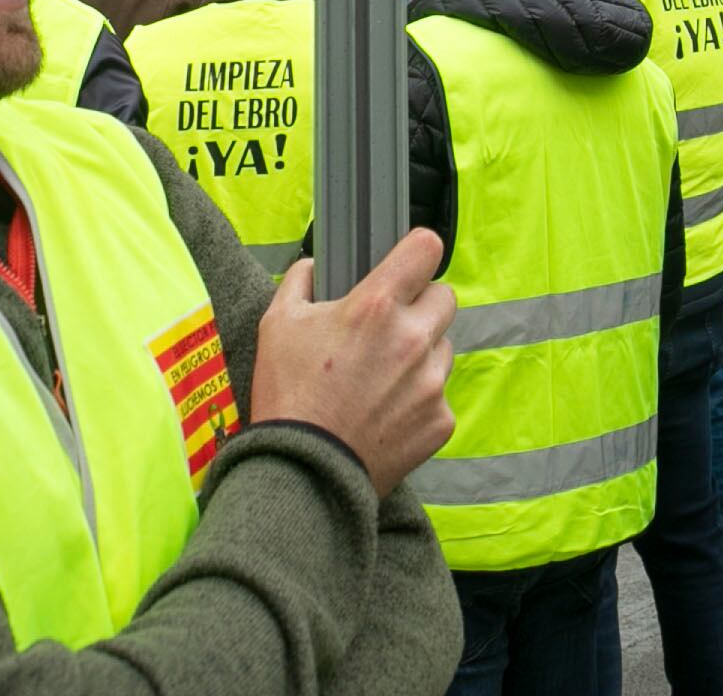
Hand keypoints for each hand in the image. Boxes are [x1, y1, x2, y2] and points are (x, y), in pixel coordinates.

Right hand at [249, 225, 456, 496]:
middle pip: (444, 298)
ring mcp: (432, 382)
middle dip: (421, 306)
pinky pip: (440, 396)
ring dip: (422, 355)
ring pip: (444, 348)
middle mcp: (413, 339)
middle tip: (389, 328)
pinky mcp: (440, 421)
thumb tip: (314, 267)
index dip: (417, 251)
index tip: (408, 263)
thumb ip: (299, 282)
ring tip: (382, 378)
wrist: (303, 474)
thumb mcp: (277, 325)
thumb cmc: (288, 397)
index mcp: (377, 306)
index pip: (426, 249)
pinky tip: (386, 413)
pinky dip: (420, 400)